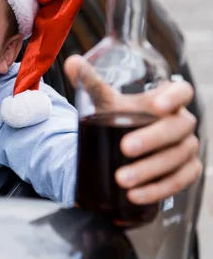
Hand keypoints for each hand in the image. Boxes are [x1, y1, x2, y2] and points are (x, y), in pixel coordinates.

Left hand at [64, 55, 201, 203]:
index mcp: (167, 99)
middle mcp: (182, 122)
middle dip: (152, 139)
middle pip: (177, 128)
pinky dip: (158, 189)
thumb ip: (90, 82)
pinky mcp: (187, 171)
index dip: (174, 97)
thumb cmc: (121, 117)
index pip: (183, 91)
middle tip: (125, 149)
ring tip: (122, 179)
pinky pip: (180, 181)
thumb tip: (72, 62)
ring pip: (178, 158)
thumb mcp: (106, 102)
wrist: (125, 146)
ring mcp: (187, 148)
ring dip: (150, 171)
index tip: (156, 106)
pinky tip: (136, 195)